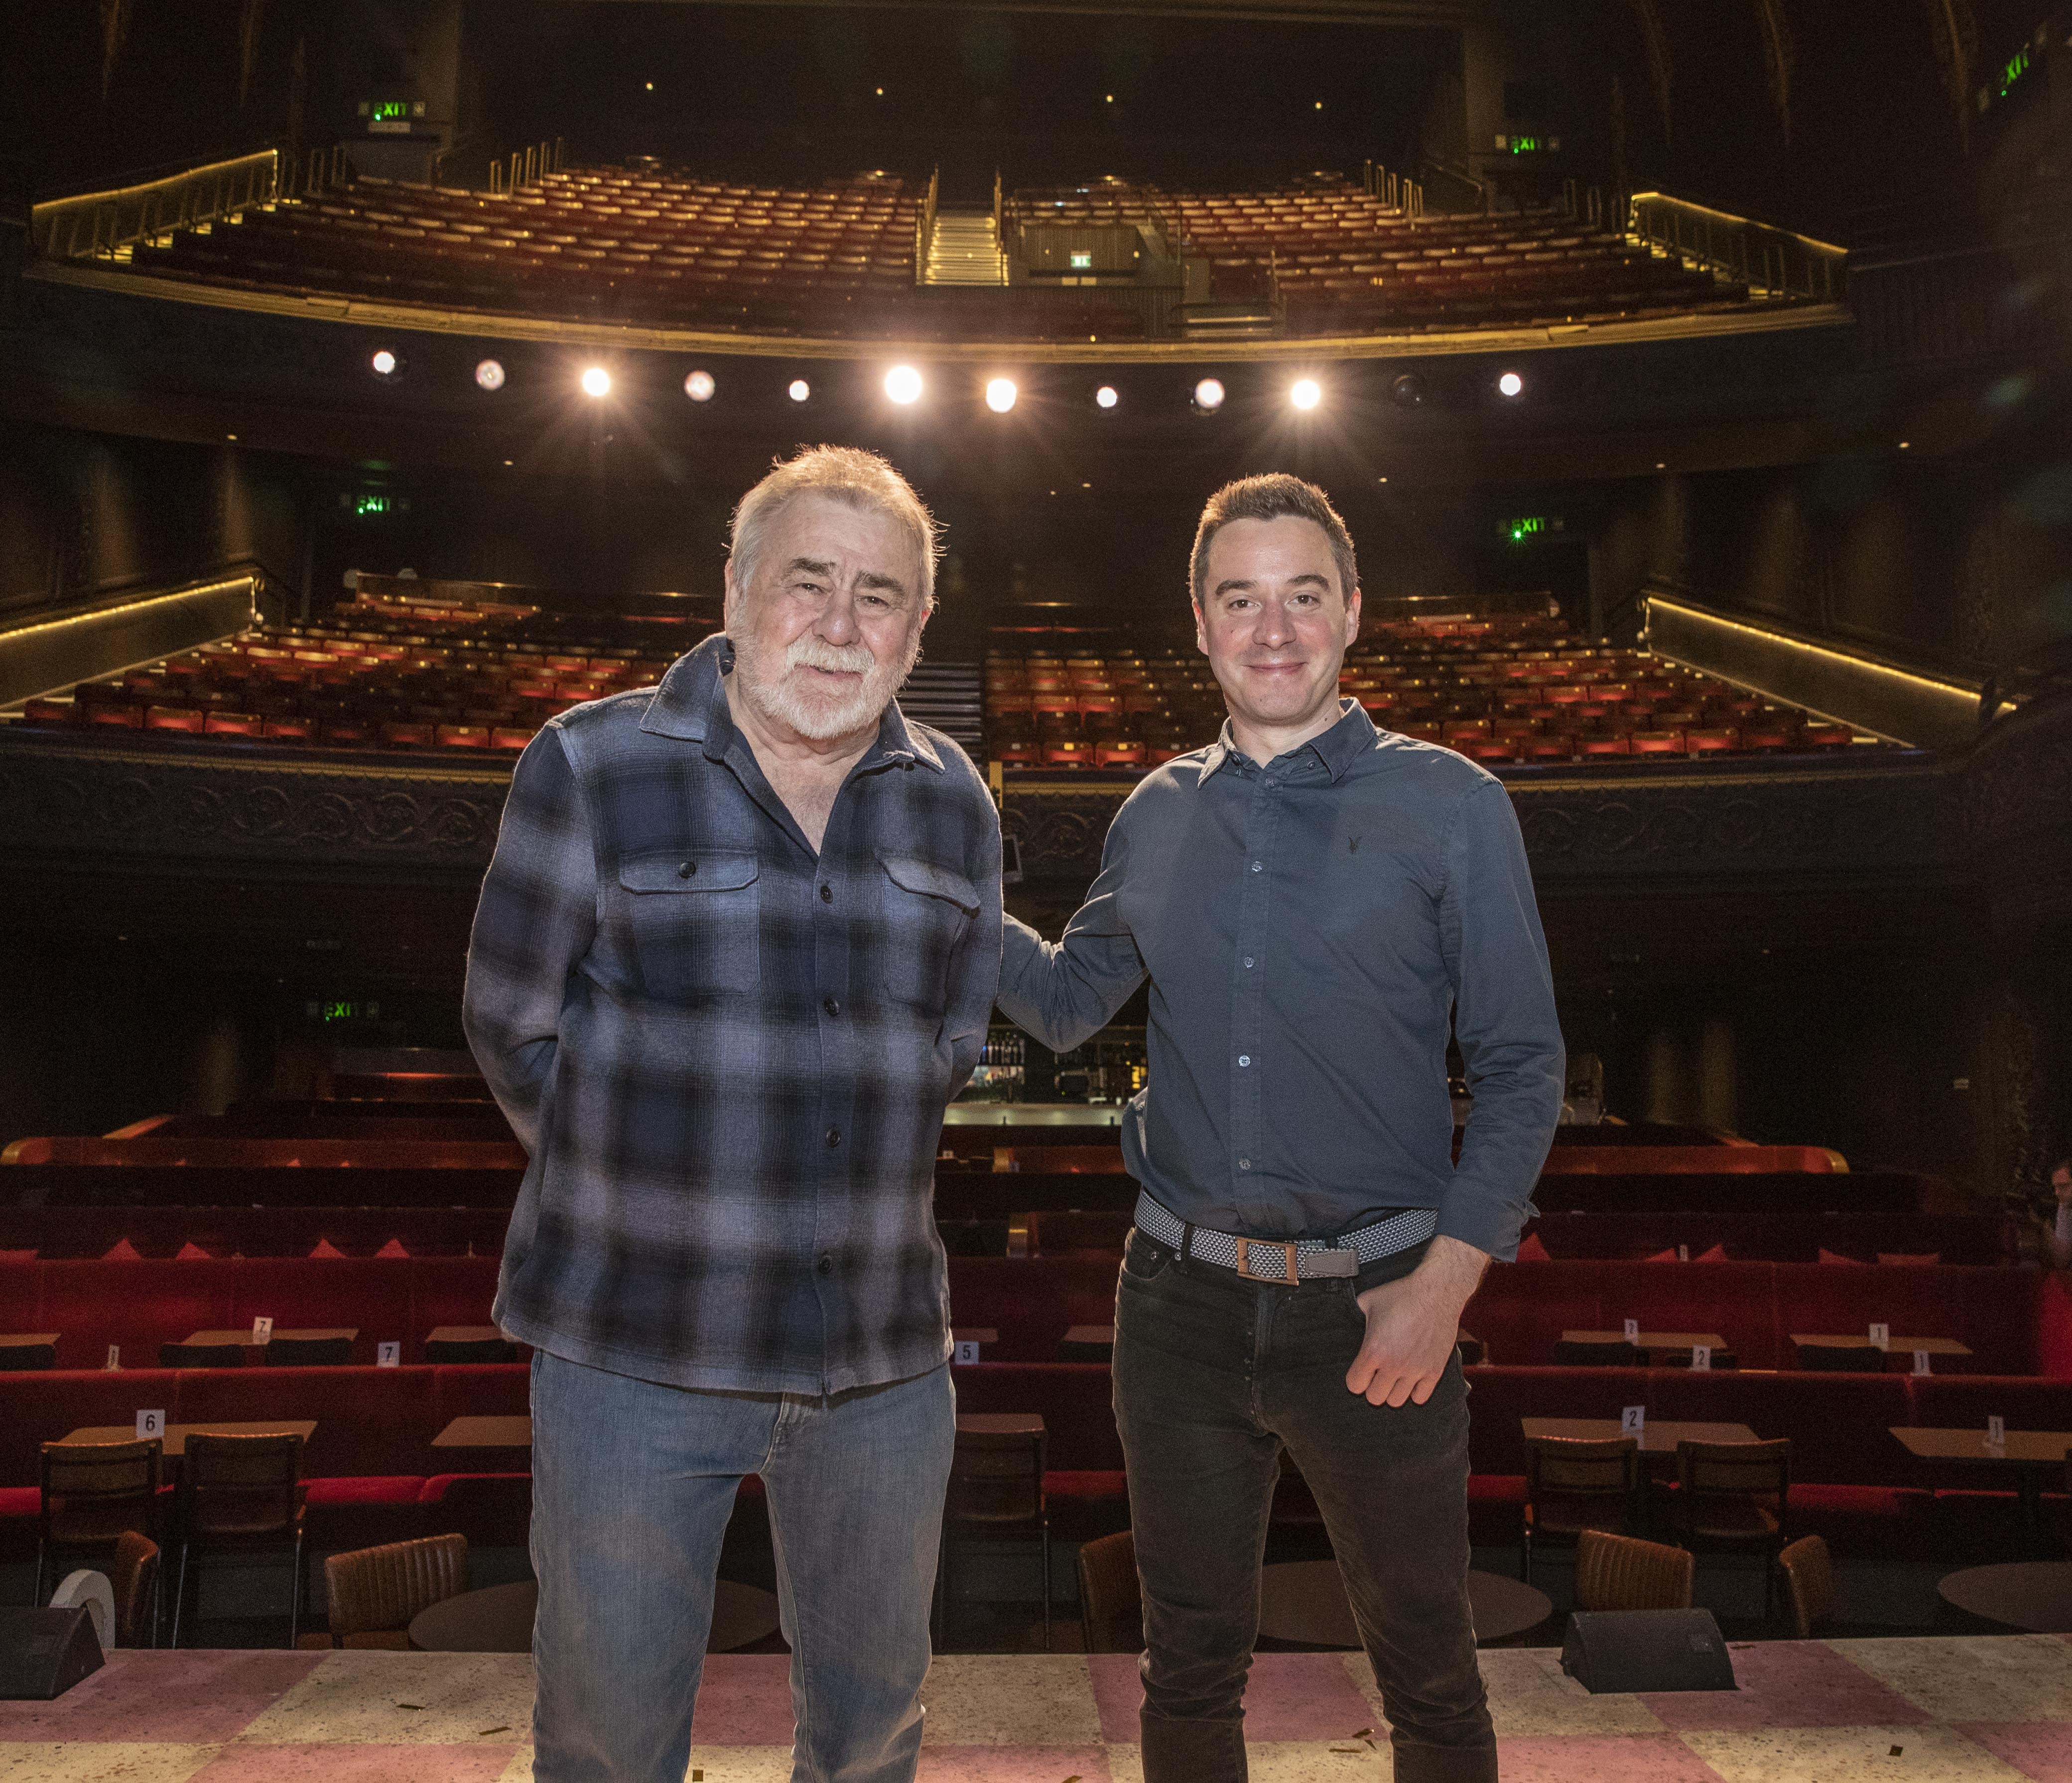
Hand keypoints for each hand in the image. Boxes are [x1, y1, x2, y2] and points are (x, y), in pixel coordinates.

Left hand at [1345, 1235, 1488, 1406]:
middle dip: (1373, 1387)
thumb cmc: (1402, 1294)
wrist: (1437, 1292)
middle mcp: (1393, 1365)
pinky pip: (1420, 1398)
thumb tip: (1348, 1318)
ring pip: (1396, 1401)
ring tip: (1394, 1377)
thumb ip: (1355, 1316)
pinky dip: (1414, 1392)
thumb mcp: (1368, 1301)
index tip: (1361, 1371)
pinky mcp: (1434, 1371)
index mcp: (1373, 1351)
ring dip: (1392, 1391)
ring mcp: (1415, 1370)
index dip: (1355, 1379)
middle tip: (1377, 1374)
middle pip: (1374, 1398)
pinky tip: (1412, 1379)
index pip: (1355, 1385)